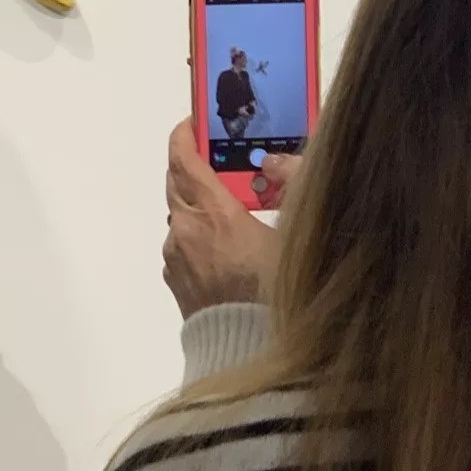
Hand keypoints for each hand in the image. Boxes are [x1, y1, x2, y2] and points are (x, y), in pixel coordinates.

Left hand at [162, 120, 300, 318]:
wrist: (249, 349)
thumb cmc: (278, 289)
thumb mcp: (295, 235)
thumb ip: (288, 190)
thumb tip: (273, 165)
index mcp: (212, 213)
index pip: (183, 160)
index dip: (184, 136)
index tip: (192, 122)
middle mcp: (184, 230)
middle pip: (176, 184)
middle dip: (190, 166)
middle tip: (213, 158)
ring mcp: (175, 256)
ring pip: (180, 217)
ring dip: (197, 206)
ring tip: (228, 211)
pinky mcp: (174, 279)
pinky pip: (181, 245)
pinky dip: (197, 236)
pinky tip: (224, 250)